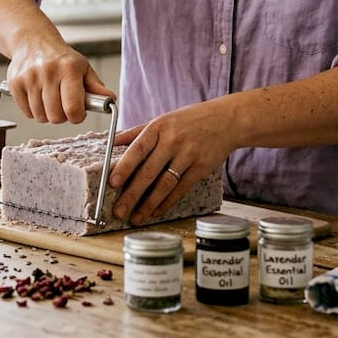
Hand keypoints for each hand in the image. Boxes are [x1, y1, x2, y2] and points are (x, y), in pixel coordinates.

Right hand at [5, 40, 112, 124]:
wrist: (32, 41)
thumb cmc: (61, 58)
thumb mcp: (83, 68)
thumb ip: (96, 87)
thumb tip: (110, 100)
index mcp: (69, 69)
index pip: (73, 108)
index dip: (77, 116)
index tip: (77, 112)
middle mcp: (48, 72)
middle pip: (56, 117)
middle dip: (62, 116)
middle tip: (63, 104)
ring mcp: (29, 78)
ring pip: (40, 117)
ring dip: (47, 114)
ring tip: (50, 99)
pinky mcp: (14, 83)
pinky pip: (26, 113)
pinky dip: (33, 110)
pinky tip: (37, 97)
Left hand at [108, 101, 233, 224]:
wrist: (226, 120)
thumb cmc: (190, 120)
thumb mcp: (162, 120)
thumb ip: (137, 132)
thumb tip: (111, 143)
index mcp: (159, 127)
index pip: (137, 149)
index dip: (124, 167)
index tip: (112, 183)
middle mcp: (173, 141)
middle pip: (149, 171)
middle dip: (132, 194)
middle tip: (119, 211)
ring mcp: (188, 155)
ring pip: (165, 184)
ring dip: (148, 204)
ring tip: (136, 218)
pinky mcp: (202, 168)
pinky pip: (181, 189)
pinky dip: (167, 202)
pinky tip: (156, 212)